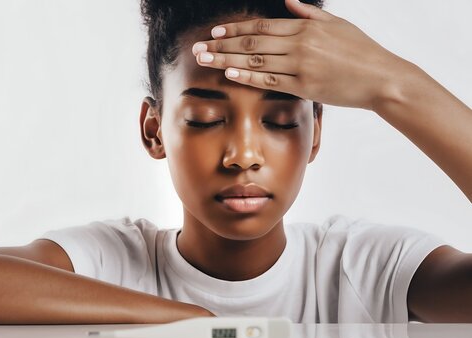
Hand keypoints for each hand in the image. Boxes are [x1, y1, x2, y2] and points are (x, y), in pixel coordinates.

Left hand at [191, 0, 411, 110]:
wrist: (382, 79)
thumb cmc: (361, 51)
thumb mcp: (337, 24)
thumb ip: (309, 13)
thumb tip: (288, 1)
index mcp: (305, 27)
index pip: (261, 26)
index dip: (235, 29)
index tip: (215, 32)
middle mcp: (300, 43)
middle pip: (252, 41)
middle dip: (221, 44)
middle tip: (198, 47)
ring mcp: (301, 65)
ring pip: (255, 60)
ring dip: (226, 60)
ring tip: (205, 60)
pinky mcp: (304, 87)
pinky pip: (269, 81)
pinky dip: (247, 76)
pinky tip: (229, 75)